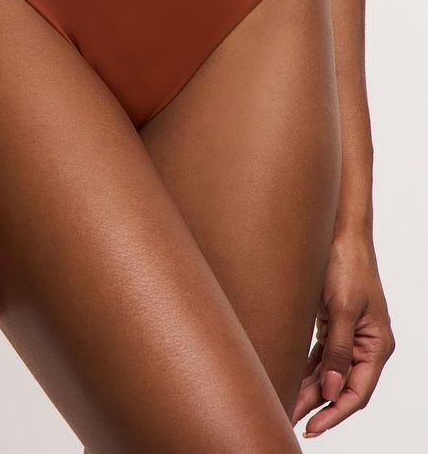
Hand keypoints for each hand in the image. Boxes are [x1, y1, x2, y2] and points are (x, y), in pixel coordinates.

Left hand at [291, 232, 394, 437]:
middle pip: (340, 385)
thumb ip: (336, 351)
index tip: (311, 427)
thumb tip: (330, 389)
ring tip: (285, 403)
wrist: (339, 233)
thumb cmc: (346, 265)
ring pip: (328, 372)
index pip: (356, 392)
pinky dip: (306, 368)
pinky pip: (320, 355)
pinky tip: (290, 378)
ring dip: (308, 388)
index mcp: (376, 345)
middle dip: (315, 405)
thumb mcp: (340, 309)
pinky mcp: (332, 322)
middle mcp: (364, 344)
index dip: (333, 413)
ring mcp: (348, 334)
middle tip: (289, 417)